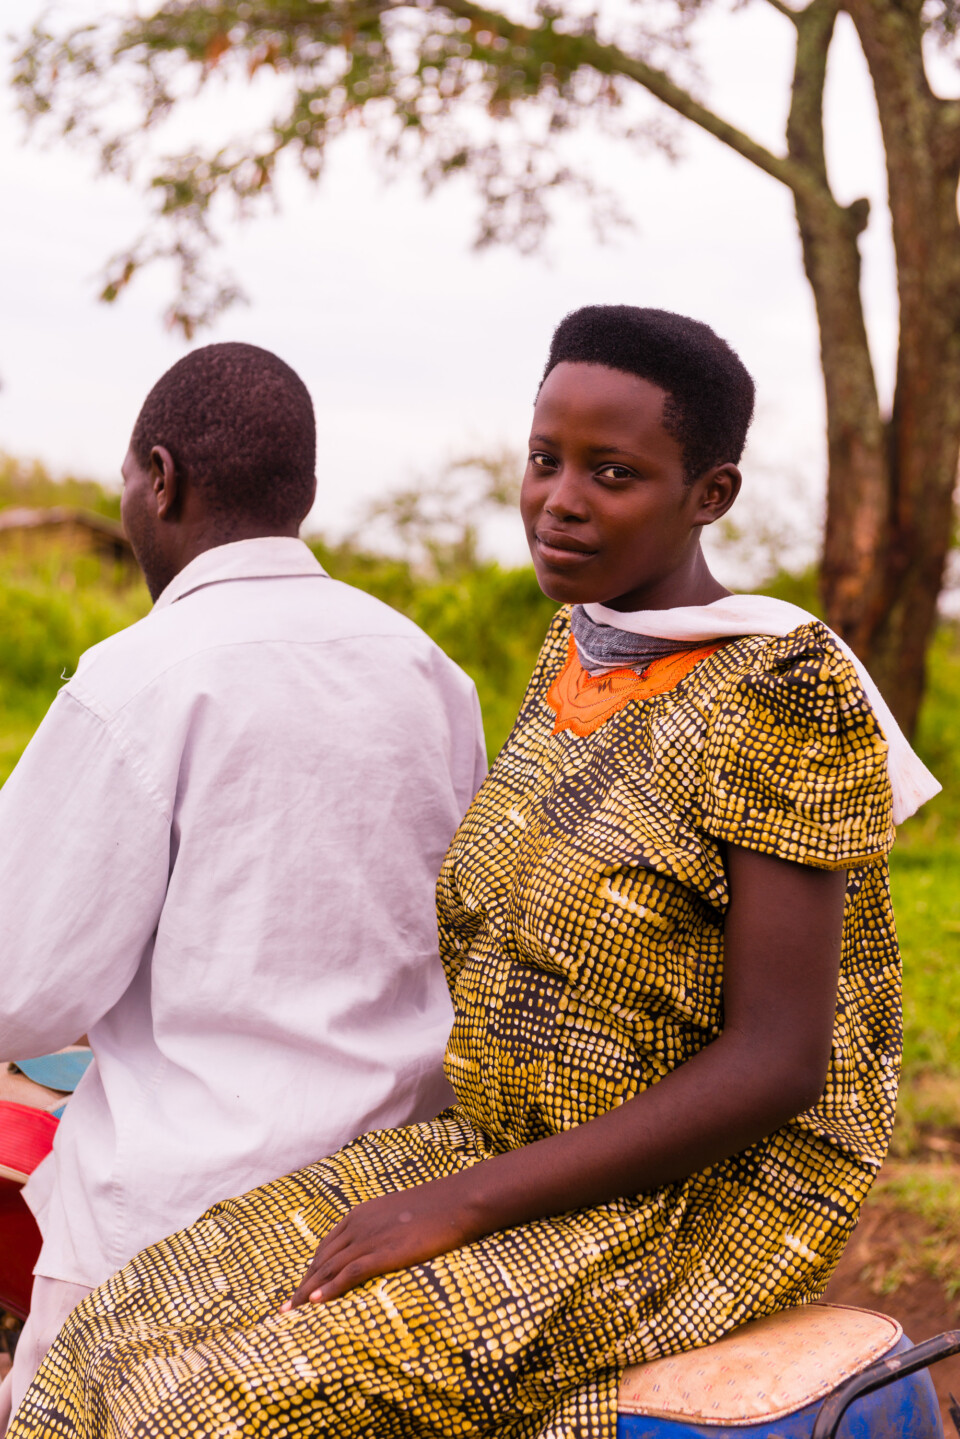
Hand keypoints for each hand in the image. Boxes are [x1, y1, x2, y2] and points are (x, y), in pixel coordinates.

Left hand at [280, 1176, 481, 1310]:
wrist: (454, 1203)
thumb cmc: (432, 1209)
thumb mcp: (396, 1214)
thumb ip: (378, 1228)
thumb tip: (374, 1247)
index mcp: (359, 1215)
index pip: (325, 1247)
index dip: (310, 1270)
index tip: (300, 1289)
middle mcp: (358, 1226)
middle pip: (321, 1260)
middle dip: (302, 1285)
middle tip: (285, 1308)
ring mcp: (370, 1239)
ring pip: (329, 1268)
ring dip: (307, 1291)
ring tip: (292, 1311)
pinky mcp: (384, 1253)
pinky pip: (349, 1273)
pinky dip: (330, 1288)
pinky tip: (316, 1302)